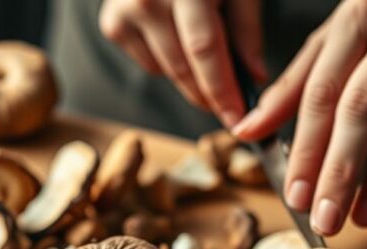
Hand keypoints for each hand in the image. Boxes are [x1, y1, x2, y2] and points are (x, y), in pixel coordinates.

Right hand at [99, 0, 266, 127]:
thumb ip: (246, 29)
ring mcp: (125, 11)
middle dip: (209, 96)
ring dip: (192, 78)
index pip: (204, 49)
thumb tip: (254, 77)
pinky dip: (168, 61)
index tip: (238, 119)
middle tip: (231, 108)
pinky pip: (150, 63)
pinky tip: (176, 36)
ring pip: (166, 71)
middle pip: (182, 68)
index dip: (222, 90)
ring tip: (208, 57)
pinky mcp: (112, 24)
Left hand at [233, 0, 366, 235]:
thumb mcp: (342, 36)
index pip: (322, 92)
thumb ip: (296, 84)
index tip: (295, 195)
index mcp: (357, 18)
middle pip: (361, 110)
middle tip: (325, 219)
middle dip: (338, 172)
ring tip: (362, 215)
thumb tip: (247, 129)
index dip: (306, 149)